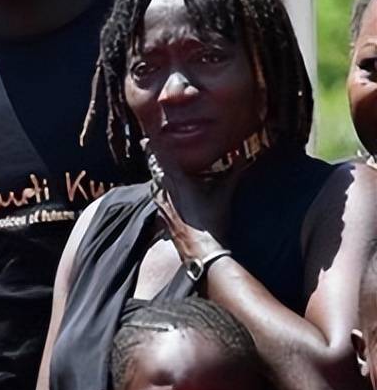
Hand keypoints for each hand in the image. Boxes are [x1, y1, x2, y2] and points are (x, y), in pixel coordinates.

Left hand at [146, 143, 233, 262]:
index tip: (147, 138)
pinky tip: (162, 193)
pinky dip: (158, 191)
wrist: (201, 251)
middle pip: (154, 170)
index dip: (153, 147)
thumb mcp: (224, 195)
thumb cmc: (212, 222)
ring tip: (156, 168)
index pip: (160, 158)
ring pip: (153, 184)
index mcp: (177, 181)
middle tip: (149, 147)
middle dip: (153, 158)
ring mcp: (161, 205)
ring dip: (155, 175)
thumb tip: (242, 157)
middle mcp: (164, 191)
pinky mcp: (161, 217)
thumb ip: (233, 174)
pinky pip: (156, 199)